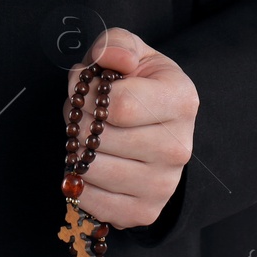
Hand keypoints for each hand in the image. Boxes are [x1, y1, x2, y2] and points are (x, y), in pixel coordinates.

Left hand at [64, 28, 198, 228]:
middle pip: (100, 140)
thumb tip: (116, 61)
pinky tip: (92, 164)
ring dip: (75, 151)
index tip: (87, 90)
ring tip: (89, 137)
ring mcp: (164, 185)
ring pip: (91, 171)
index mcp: (181, 101)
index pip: (118, 106)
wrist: (156, 127)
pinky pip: (91, 202)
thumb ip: (115, 44)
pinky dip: (78, 183)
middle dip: (78, 122)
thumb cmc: (138, 85)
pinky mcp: (145, 212)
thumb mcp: (131, 52)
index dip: (87, 95)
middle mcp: (179, 147)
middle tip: (84, 115)